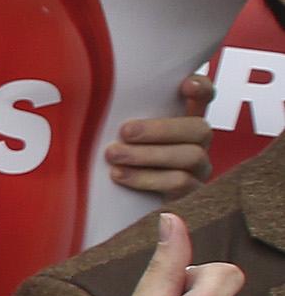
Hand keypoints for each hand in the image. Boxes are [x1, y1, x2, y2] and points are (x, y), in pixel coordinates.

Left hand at [102, 77, 213, 200]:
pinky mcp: (191, 196)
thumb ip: (121, 121)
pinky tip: (121, 176)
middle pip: (199, 129)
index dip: (201, 89)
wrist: (118, 211)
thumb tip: (90, 101)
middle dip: (160, 129)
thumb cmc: (118, 164)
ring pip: (190, 156)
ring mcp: (199, 170)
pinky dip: (147, 178)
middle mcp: (198, 144)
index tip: (185, 85)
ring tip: (114, 156)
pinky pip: (180, 183)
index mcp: (184, 122)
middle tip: (125, 132)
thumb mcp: (120, 139)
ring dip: (148, 155)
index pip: (204, 97)